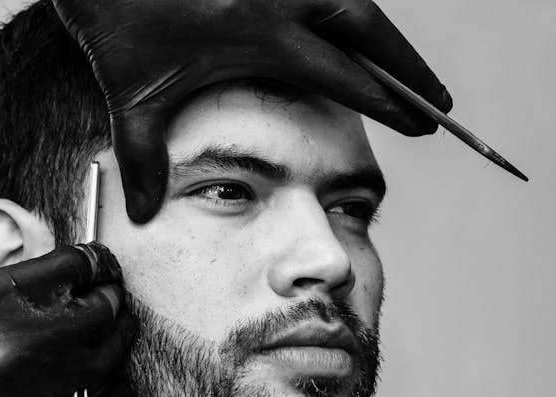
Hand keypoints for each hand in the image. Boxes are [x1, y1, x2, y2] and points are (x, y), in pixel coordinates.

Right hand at [0, 243, 133, 396]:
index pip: (73, 266)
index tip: (99, 265)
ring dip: (116, 345)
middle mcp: (21, 341)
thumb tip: (32, 295)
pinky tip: (107, 388)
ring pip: (107, 363)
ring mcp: (32, 391)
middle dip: (111, 300)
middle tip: (113, 298)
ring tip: (115, 336)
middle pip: (100, 312)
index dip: (94, 262)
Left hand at [53, 0, 453, 222]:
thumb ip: (144, 157)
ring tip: (411, 73)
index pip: (342, 72)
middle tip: (441, 105)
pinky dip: (346, 11)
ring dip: (383, 36)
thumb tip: (140, 217)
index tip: (422, 125)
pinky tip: (358, 34)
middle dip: (409, 66)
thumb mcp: (131, 96)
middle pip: (366, 25)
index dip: (387, 99)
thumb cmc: (113, 26)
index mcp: (257, 33)